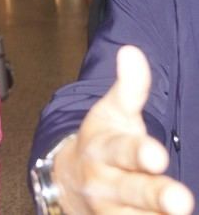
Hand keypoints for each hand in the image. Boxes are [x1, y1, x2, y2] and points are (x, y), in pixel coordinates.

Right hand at [52, 46, 193, 213]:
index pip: (121, 150)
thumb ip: (129, 88)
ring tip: (180, 214)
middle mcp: (105, 184)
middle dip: (155, 195)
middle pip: (132, 191)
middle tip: (180, 200)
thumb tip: (132, 51)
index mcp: (103, 150)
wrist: (69, 183)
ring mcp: (114, 212)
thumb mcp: (111, 113)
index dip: (138, 153)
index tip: (156, 156)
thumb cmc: (102, 142)